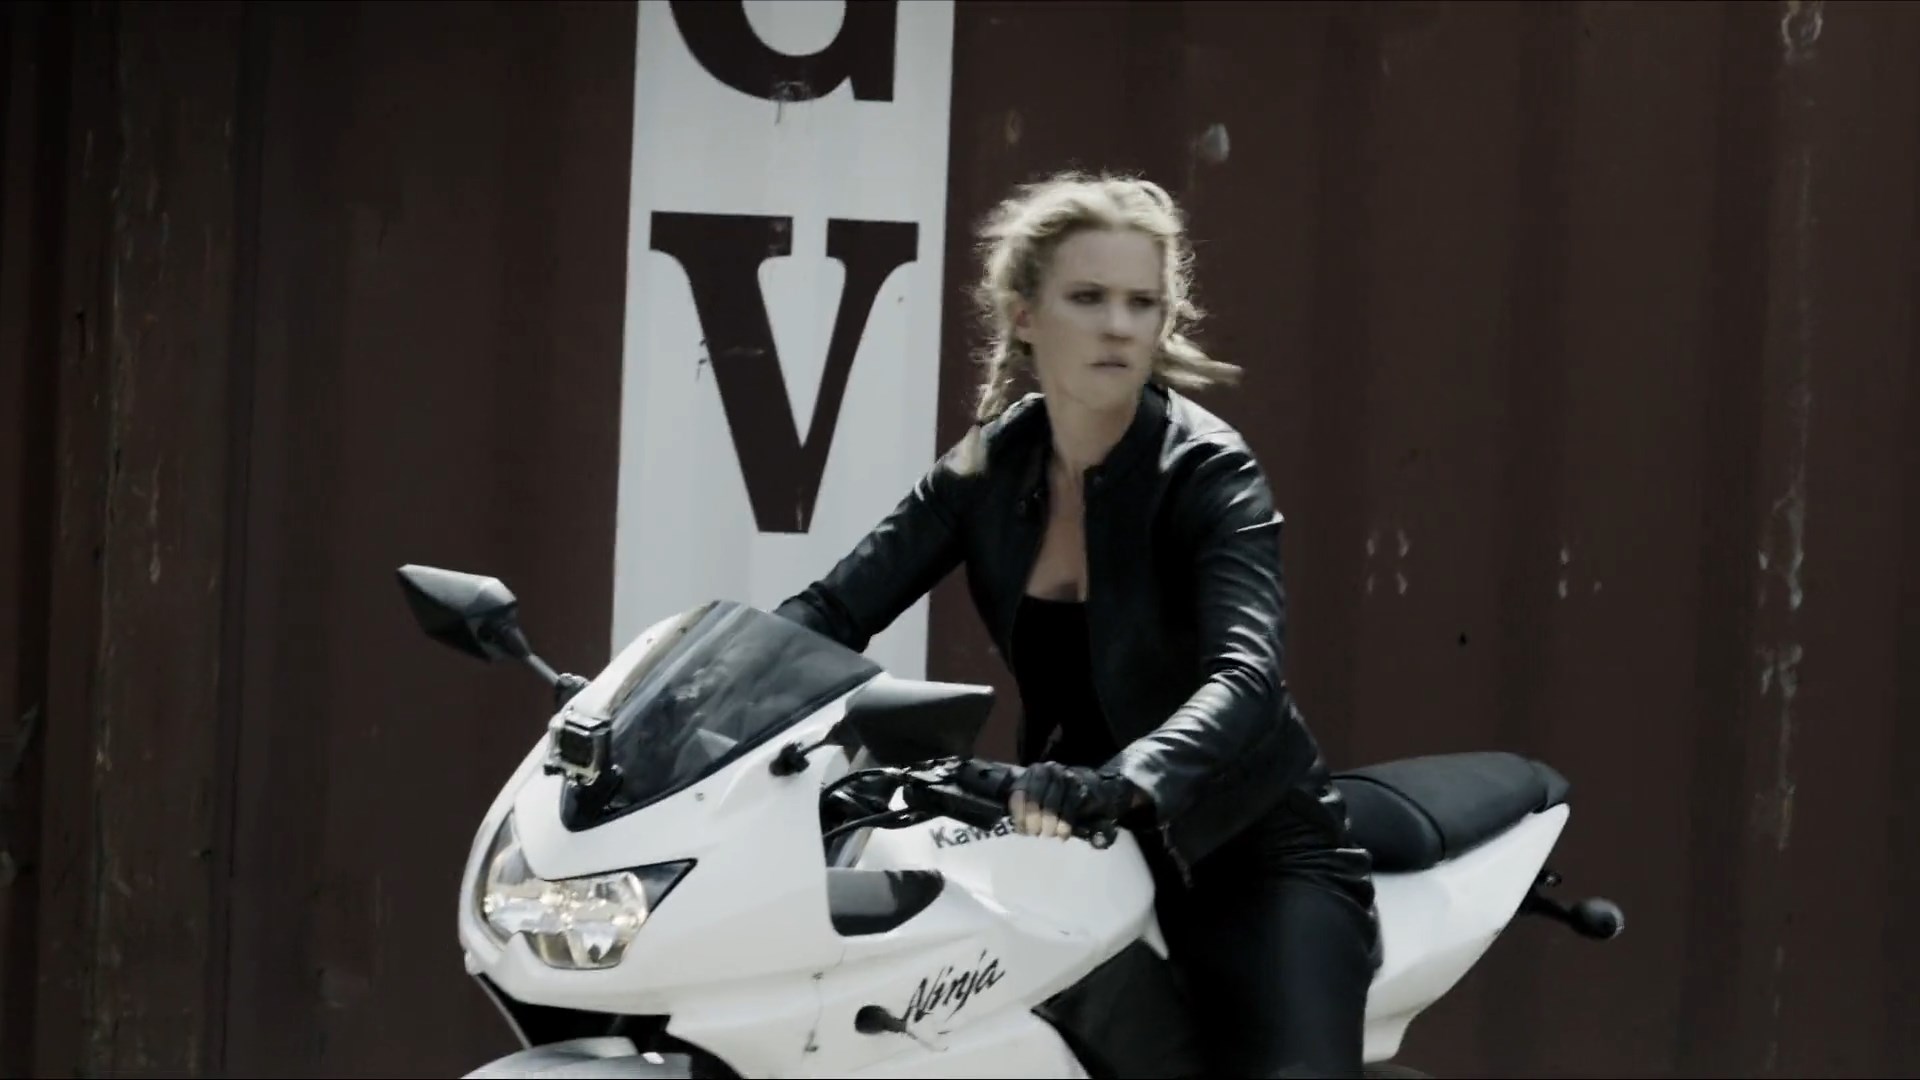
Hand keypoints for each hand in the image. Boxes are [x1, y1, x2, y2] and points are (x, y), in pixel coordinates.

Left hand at [1008, 762, 1139, 840]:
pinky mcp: (1080, 786)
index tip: (1021, 830)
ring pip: (1052, 800)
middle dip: (1032, 817)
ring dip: (1048, 821)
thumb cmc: (1058, 800)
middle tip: (1035, 834)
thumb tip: (1018, 828)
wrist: (1092, 788)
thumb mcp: (1038, 804)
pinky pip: (1070, 805)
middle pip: (1034, 794)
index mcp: (1031, 774)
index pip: (1019, 790)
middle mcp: (1047, 770)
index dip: (1018, 813)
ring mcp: (1064, 776)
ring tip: (1048, 835)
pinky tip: (1062, 834)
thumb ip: (1026, 812)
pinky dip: (1065, 822)